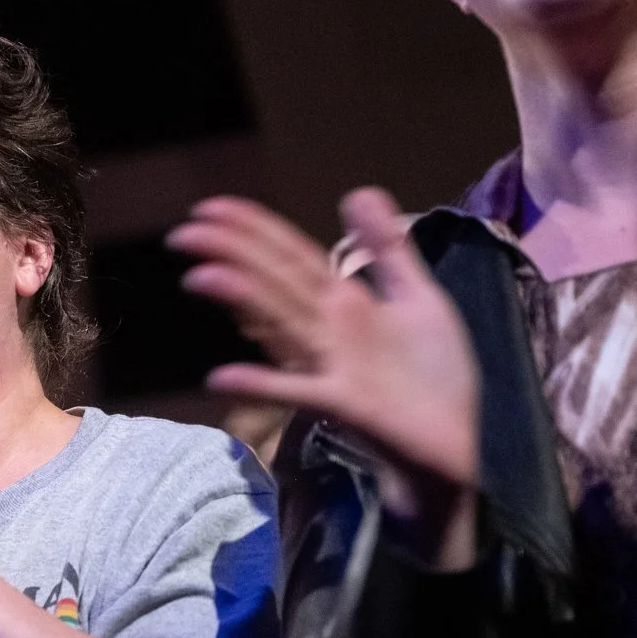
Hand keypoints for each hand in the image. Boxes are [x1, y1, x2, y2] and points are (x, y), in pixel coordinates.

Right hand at [171, 190, 480, 563]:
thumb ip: (386, 249)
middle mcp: (328, 328)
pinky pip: (298, 390)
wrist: (453, 445)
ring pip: (282, 322)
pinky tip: (221, 377)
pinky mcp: (345, 402)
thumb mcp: (417, 298)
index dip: (254, 229)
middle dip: (233, 254)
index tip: (211, 208)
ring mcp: (331, 365)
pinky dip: (261, 384)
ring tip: (201, 277)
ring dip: (242, 300)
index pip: (290, 255)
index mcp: (343, 301)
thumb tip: (357, 192)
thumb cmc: (433, 377)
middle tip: (183, 234)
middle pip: (276, 281)